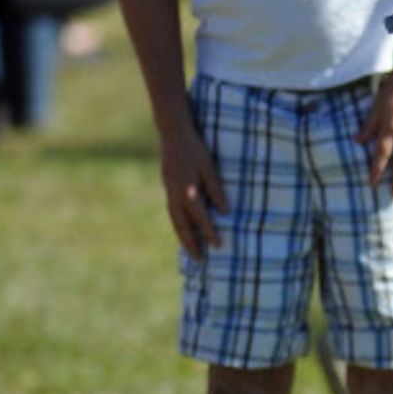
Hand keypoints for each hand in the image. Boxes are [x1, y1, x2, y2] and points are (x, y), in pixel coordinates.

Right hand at [160, 124, 225, 258]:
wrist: (172, 132)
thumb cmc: (196, 148)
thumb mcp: (210, 167)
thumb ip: (216, 189)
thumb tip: (226, 212)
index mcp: (188, 190)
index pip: (201, 217)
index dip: (210, 232)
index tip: (219, 246)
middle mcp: (175, 194)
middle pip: (183, 225)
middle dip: (192, 244)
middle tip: (201, 261)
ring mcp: (168, 190)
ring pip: (175, 220)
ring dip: (183, 237)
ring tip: (192, 251)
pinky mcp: (167, 186)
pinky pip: (172, 211)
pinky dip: (178, 224)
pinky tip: (185, 229)